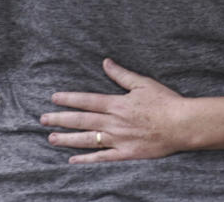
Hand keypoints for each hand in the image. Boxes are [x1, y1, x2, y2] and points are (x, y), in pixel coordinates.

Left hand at [40, 58, 187, 162]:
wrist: (181, 124)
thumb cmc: (165, 102)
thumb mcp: (143, 83)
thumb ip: (122, 75)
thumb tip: (106, 63)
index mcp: (117, 103)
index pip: (86, 101)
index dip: (69, 99)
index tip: (54, 98)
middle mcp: (113, 122)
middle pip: (81, 120)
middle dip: (60, 119)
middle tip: (42, 119)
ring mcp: (118, 139)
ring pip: (87, 139)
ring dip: (67, 139)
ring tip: (51, 138)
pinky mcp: (125, 153)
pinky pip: (101, 157)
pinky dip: (86, 159)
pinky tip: (72, 160)